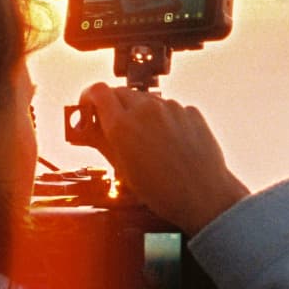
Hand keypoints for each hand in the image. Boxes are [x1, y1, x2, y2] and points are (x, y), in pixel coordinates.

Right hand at [73, 83, 249, 233]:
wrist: (203, 196)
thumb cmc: (161, 190)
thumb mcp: (122, 169)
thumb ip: (101, 141)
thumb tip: (85, 128)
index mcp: (122, 124)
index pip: (97, 91)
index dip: (89, 98)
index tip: (89, 109)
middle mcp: (146, 109)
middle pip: (120, 93)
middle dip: (113, 107)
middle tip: (115, 128)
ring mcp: (171, 107)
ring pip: (146, 100)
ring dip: (140, 113)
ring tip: (147, 142)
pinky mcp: (190, 111)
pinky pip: (170, 108)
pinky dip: (164, 119)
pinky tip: (169, 143)